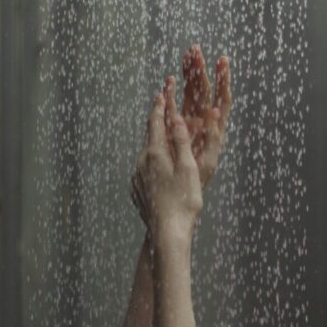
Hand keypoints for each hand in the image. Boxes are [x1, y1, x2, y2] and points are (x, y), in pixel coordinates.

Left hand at [131, 85, 202, 240]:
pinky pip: (145, 172)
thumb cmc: (183, 201)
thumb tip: (176, 118)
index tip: (161, 94)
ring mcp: (137, 178)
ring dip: (157, 147)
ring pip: (147, 156)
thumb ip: (181, 142)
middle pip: (149, 137)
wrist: (167, 232)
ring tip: (167, 146)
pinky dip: (154, 166)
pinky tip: (163, 174)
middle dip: (157, 124)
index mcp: (155, 154)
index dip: (159, 107)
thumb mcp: (189, 168)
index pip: (155, 123)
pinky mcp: (137, 191)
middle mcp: (141, 163)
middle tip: (163, 112)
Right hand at [181, 44, 231, 189]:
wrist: (175, 200)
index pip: (222, 99)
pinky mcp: (174, 132)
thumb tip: (216, 109)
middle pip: (203, 92)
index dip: (223, 80)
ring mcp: (189, 127)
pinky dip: (173, 94)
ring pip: (190, 96)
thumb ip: (213, 135)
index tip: (223, 60)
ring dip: (189, 75)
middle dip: (200, 69)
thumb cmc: (194, 185)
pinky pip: (175, 108)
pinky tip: (170, 82)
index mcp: (214, 130)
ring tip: (187, 55)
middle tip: (195, 49)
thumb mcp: (207, 161)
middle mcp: (203, 125)